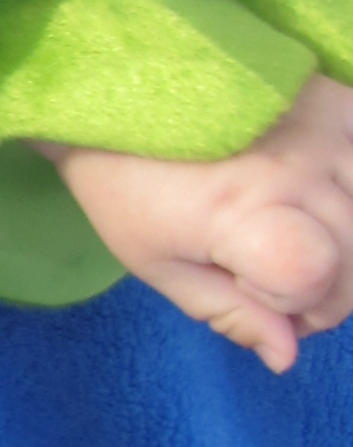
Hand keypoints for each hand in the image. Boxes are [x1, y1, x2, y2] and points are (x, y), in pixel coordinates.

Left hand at [43, 74, 352, 372]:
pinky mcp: (340, 101)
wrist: (117, 89)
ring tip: (300, 241)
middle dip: (327, 292)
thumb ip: (230, 313)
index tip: (251, 287)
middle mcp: (299, 166)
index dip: (292, 301)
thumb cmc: (126, 183)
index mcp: (242, 209)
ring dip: (350, 247)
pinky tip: (321, 203)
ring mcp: (327, 129)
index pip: (313, 274)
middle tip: (275, 281)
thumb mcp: (159, 264)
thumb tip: (287, 357)